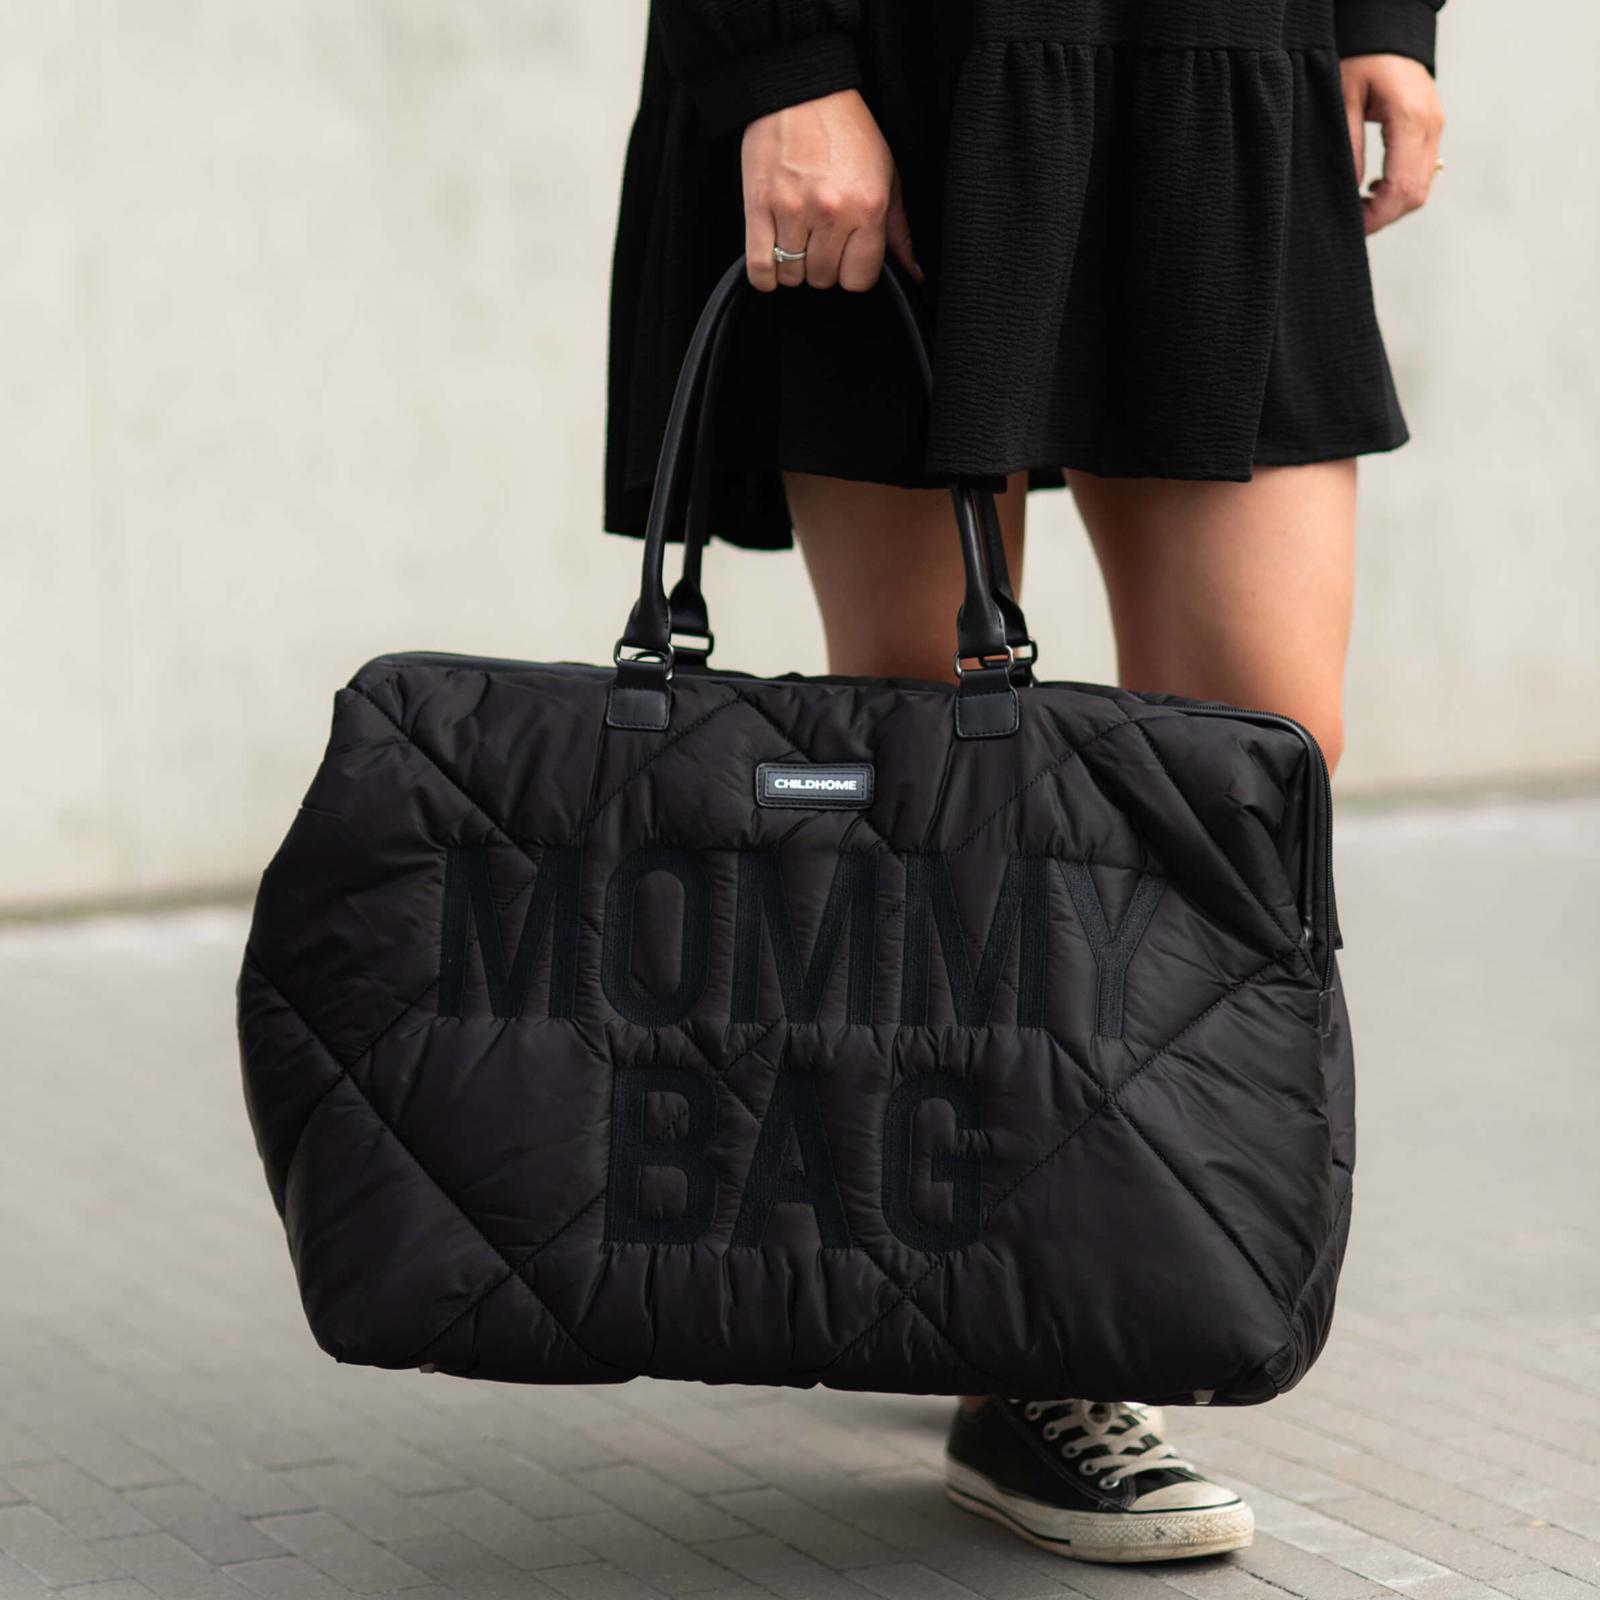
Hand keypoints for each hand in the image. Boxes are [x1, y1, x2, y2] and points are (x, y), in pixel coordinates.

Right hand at [741, 89, 921, 291]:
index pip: (859, 279)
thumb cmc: (846, 129)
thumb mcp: (886, 174)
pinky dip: (766, 275)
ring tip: (797, 241)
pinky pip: (761, 268)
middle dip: (823, 266)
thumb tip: (911, 274)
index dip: (852, 272)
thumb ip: (898, 230)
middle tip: (820, 240)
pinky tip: (774, 262)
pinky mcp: (759, 205)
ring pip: (792, 276)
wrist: (802, 89)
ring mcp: (793, 210)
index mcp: (867, 207)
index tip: (847, 256)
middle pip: (824, 279)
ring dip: (794, 267)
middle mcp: (832, 211)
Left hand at [1341, 54, 1445, 235]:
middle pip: (1416, 193)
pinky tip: (1374, 188)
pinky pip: (1422, 171)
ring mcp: (1436, 127)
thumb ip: (1350, 147)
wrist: (1387, 34)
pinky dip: (1400, 188)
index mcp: (1410, 119)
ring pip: (1422, 186)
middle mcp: (1431, 125)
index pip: (1402, 187)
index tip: (1352, 226)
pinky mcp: (1432, 128)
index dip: (1377, 216)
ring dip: (1392, 204)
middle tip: (1352, 221)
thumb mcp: (1343, 101)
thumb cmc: (1362, 59)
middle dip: (1384, 216)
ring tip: (1359, 205)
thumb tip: (1351, 190)